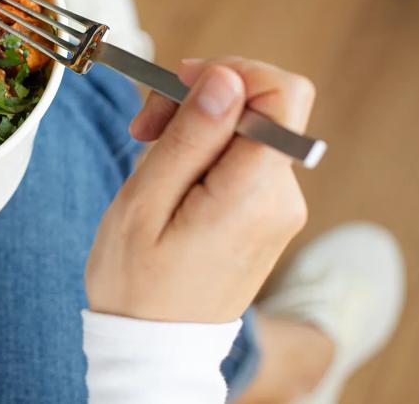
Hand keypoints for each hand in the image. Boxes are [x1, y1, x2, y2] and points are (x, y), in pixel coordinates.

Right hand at [85, 58, 315, 322]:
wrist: (154, 346)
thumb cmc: (136, 282)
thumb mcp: (145, 203)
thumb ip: (190, 137)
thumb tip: (225, 78)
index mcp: (254, 192)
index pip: (282, 92)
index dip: (231, 72)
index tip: (179, 86)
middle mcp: (282, 196)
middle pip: (261, 105)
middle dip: (202, 98)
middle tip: (146, 126)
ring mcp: (279, 207)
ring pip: (248, 128)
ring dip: (198, 125)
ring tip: (148, 154)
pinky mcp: (267, 214)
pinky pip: (244, 157)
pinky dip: (206, 151)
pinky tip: (169, 177)